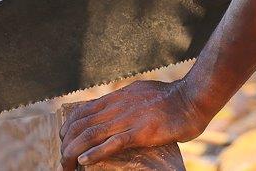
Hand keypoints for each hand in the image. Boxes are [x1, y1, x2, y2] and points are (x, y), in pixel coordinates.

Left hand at [59, 79, 206, 169]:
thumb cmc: (171, 98)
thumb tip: (114, 106)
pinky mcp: (140, 132)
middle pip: (82, 125)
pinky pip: (112, 143)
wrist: (192, 98)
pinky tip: (84, 161)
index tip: (64, 139)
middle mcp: (118, 107)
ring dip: (74, 152)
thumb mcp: (141, 92)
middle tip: (62, 159)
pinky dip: (95, 153)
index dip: (69, 126)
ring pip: (91, 135)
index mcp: (118, 97)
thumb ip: (126, 100)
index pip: (83, 111)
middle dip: (67, 143)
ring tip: (66, 165)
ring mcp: (128, 119)